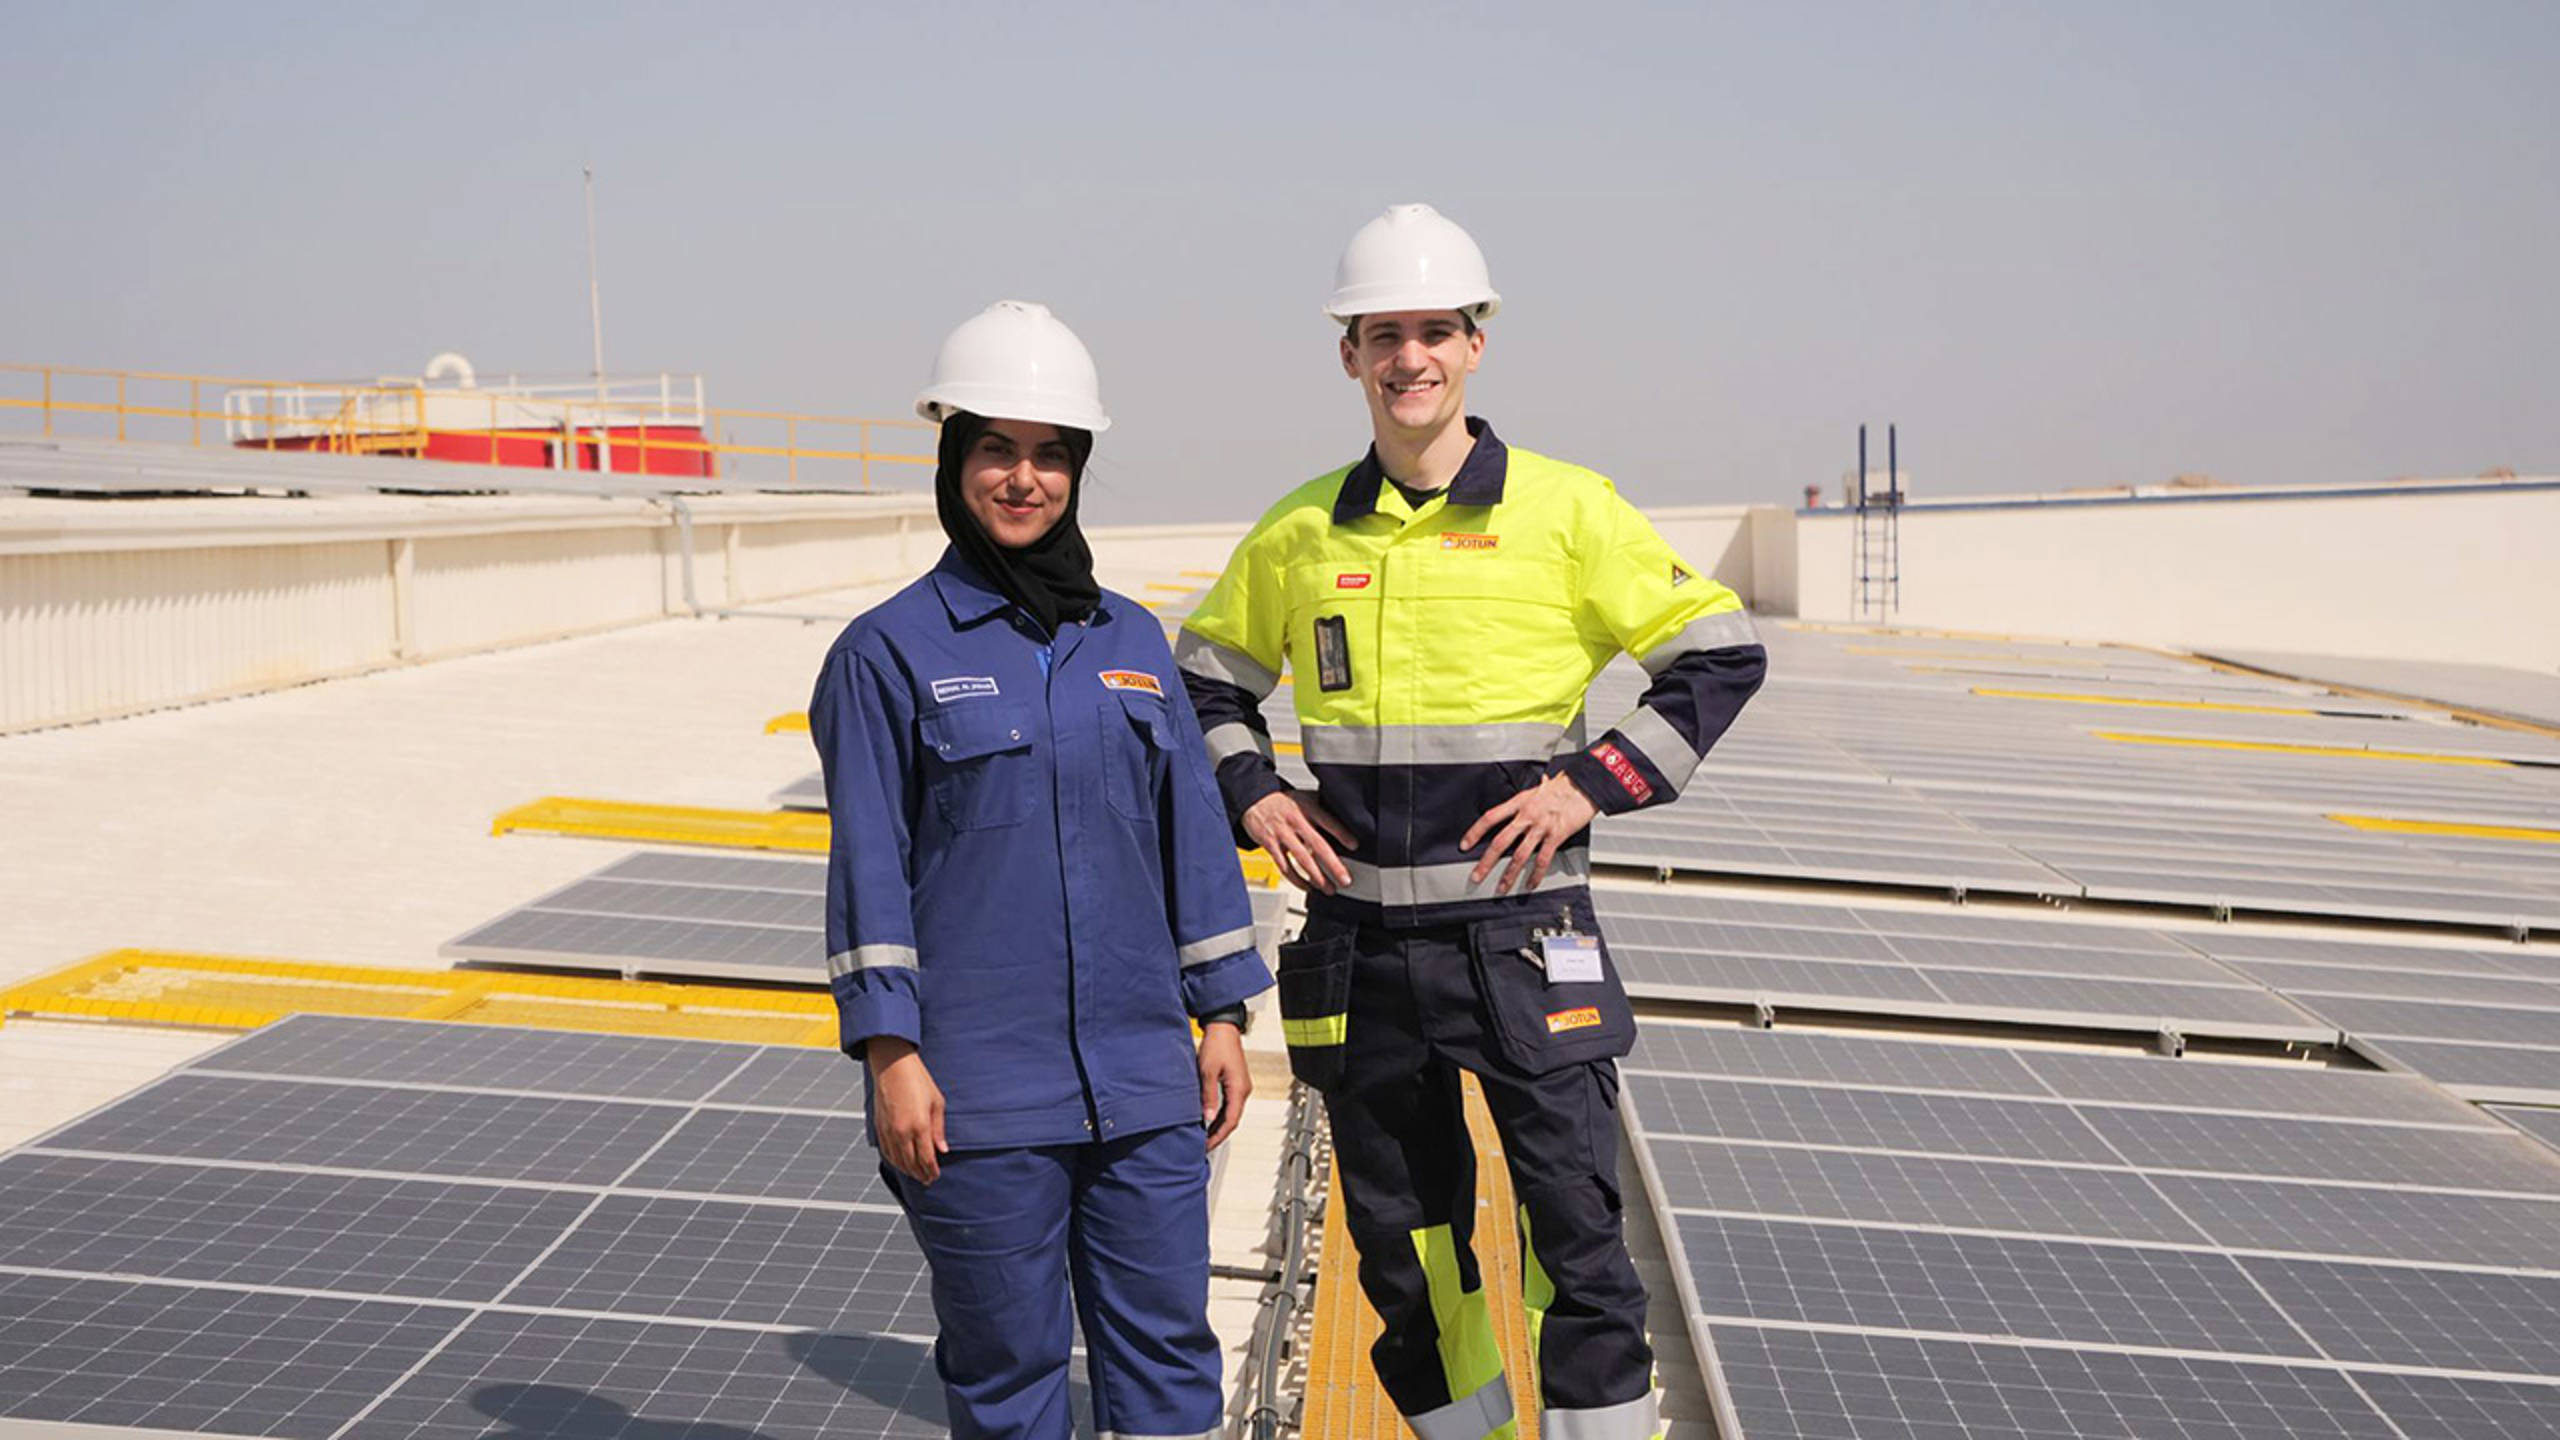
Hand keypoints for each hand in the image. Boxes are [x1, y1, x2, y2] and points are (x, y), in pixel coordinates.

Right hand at [866, 1038, 947, 1183]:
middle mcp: (902, 1132)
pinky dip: (894, 1161)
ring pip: (898, 1160)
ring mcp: (888, 1131)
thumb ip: (939, 1130)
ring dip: (908, 1170)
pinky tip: (901, 1163)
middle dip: (921, 1174)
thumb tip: (942, 1150)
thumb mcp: (937, 1103)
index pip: (927, 1158)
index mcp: (919, 1126)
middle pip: (912, 1164)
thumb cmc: (917, 1080)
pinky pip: (886, 1151)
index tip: (936, 1176)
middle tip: (928, 1180)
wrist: (892, 1066)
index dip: (932, 1171)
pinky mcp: (879, 1127)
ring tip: (916, 1175)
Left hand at [1197, 1021, 1250, 1149]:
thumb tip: (1207, 1117)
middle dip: (1219, 1134)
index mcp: (1239, 1089)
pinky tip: (1210, 1119)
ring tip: (1205, 1135)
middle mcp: (1243, 1090)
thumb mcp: (1207, 1072)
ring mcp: (1241, 1086)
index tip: (1207, 1145)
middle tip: (1204, 1145)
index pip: (1230, 1121)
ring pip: (1232, 1113)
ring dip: (1219, 1125)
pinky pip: (1230, 1104)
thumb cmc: (1217, 1045)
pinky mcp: (1236, 1083)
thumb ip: (1208, 1096)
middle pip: (1232, 1120)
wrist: (1223, 1028)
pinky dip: (1221, 1115)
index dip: (1218, 1136)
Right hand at [1241, 790, 1356, 893]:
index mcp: (1307, 808)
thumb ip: (1322, 808)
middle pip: (1317, 845)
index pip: (1328, 821)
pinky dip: (1296, 879)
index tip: (1354, 846)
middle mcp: (1296, 821)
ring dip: (1317, 877)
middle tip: (1345, 879)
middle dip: (1333, 865)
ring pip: (1302, 859)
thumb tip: (1345, 818)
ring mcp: (1282, 834)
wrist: (1254, 799)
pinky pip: (1284, 866)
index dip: (1342, 833)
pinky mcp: (1270, 844)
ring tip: (1328, 889)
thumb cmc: (1283, 802)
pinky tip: (1307, 886)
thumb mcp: (1305, 798)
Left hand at [1460, 773, 1597, 894]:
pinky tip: (1530, 884)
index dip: (1475, 832)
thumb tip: (1516, 805)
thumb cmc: (1563, 786)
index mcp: (1519, 803)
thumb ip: (1524, 800)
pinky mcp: (1556, 836)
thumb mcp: (1537, 788)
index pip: (1490, 818)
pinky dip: (1536, 875)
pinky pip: (1543, 860)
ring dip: (1509, 874)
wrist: (1584, 785)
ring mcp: (1541, 827)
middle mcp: (1527, 816)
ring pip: (1519, 855)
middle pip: (1500, 842)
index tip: (1465, 844)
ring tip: (1501, 887)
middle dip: (1486, 862)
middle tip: (1476, 875)